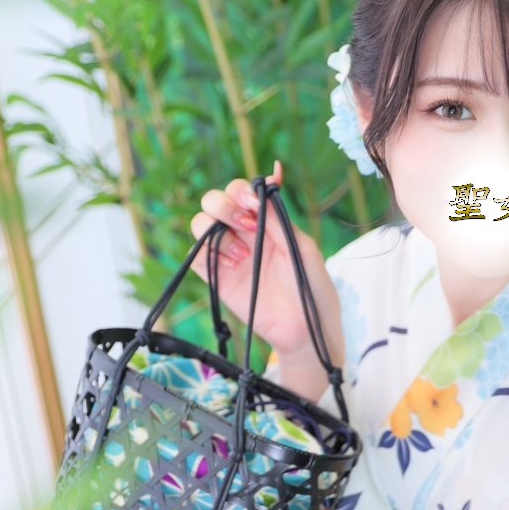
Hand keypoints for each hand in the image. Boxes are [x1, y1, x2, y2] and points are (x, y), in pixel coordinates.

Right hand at [189, 159, 342, 366]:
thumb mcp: (303, 248)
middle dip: (224, 205)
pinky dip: (207, 253)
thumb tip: (266, 180)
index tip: (254, 204)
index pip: (241, 192)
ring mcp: (229, 256)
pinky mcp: (218, 279)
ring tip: (243, 254)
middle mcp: (243, 235)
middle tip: (246, 225)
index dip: (241, 191)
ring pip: (200, 224)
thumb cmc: (312, 288)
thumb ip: (280, 218)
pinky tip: (233, 265)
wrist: (305, 329)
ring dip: (216, 230)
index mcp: (266, 222)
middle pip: (214, 201)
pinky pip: (197, 256)